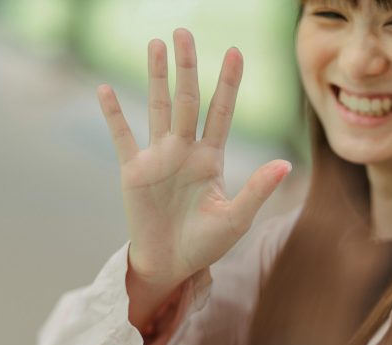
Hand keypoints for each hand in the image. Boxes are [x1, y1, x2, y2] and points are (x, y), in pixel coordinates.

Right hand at [97, 28, 290, 287]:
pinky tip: (105, 89)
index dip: (229, 83)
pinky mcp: (133, 171)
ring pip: (158, 108)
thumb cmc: (205, 245)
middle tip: (183, 32)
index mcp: (211, 159)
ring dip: (156, 78)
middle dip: (187, 67)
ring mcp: (158, 158)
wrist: (169, 265)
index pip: (222, 112)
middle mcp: (185, 151)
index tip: (236, 51)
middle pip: (187, 100)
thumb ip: (257, 190)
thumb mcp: (235, 219)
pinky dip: (113, 115)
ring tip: (155, 45)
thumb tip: (286, 164)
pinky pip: (122, 137)